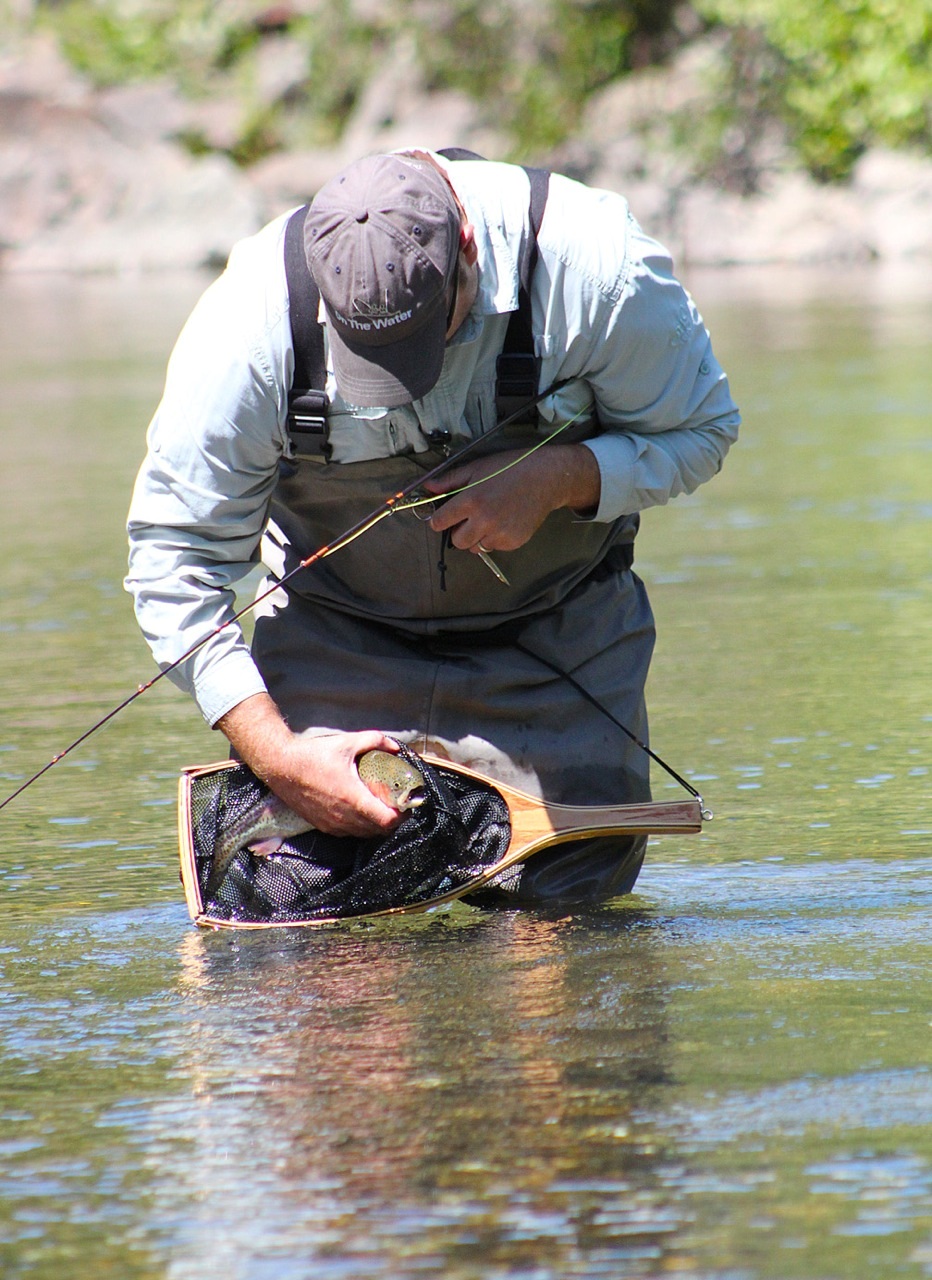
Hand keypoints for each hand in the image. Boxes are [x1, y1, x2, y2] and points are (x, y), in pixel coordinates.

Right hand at [216, 694, 403, 836]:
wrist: (280, 768)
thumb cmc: (314, 755)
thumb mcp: (347, 742)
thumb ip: (375, 741)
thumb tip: (395, 747)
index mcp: (353, 799)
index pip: (387, 820)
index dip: (401, 815)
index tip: (406, 804)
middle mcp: (344, 817)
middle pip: (379, 831)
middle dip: (392, 820)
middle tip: (397, 805)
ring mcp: (332, 824)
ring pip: (364, 834)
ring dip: (376, 825)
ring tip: (381, 808)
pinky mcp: (323, 826)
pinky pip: (349, 833)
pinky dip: (360, 827)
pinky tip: (360, 811)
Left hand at [423, 443, 600, 552]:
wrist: (546, 478)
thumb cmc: (510, 468)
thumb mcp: (477, 468)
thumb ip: (450, 481)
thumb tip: (427, 488)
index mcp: (471, 500)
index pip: (440, 522)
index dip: (439, 520)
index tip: (444, 517)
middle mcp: (484, 520)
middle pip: (457, 541)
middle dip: (459, 532)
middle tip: (470, 518)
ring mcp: (500, 533)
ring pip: (476, 547)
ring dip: (477, 537)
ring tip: (490, 518)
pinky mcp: (514, 542)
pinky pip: (495, 547)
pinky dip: (495, 538)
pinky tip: (505, 521)